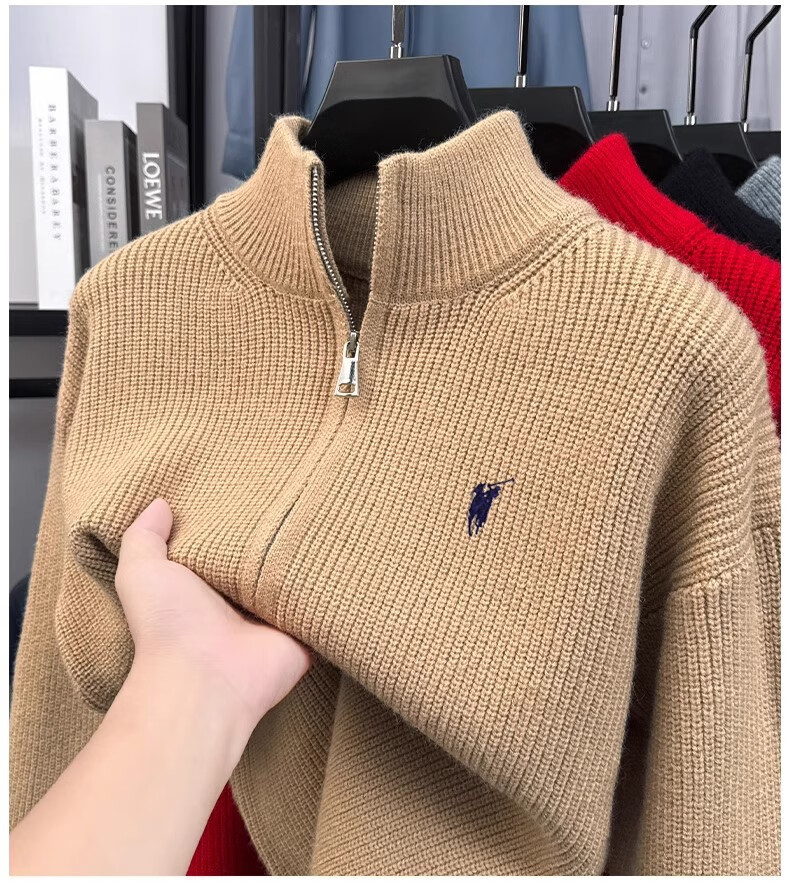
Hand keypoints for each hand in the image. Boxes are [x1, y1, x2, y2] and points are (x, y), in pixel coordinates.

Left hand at [115, 498, 311, 733]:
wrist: (205, 679)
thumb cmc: (168, 625)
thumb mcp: (142, 571)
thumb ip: (144, 535)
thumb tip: (160, 502)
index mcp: (206, 585)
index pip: (226, 544)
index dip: (234, 516)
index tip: (249, 482)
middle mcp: (241, 600)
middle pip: (264, 556)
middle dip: (276, 529)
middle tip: (294, 486)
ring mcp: (275, 615)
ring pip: (297, 574)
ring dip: (309, 552)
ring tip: (326, 508)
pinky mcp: (305, 628)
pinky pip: (325, 599)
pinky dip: (334, 581)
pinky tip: (347, 548)